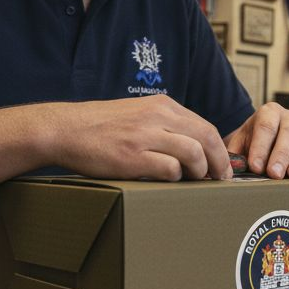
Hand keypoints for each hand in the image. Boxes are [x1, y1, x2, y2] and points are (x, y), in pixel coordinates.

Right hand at [47, 95, 230, 180]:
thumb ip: (164, 125)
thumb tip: (192, 147)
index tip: (222, 166)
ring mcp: (146, 136)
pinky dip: (176, 178)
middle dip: (219, 162)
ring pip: (194, 153)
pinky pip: (170, 169)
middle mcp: (158, 116)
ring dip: (200, 172)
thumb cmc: (101, 126)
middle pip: (207, 138)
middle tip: (220, 179)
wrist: (66, 129)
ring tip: (195, 182)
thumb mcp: (138, 113)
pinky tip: (169, 182)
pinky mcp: (133, 156)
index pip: (205, 126)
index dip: (219, 150)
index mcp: (162, 105)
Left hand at [224, 103, 288, 179]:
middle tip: (274, 173)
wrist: (270, 141)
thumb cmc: (254, 145)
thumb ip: (234, 155)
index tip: (255, 166)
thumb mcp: (241, 144)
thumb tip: (228, 168)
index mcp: (269, 112)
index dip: (260, 147)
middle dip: (281, 154)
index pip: (265, 127)